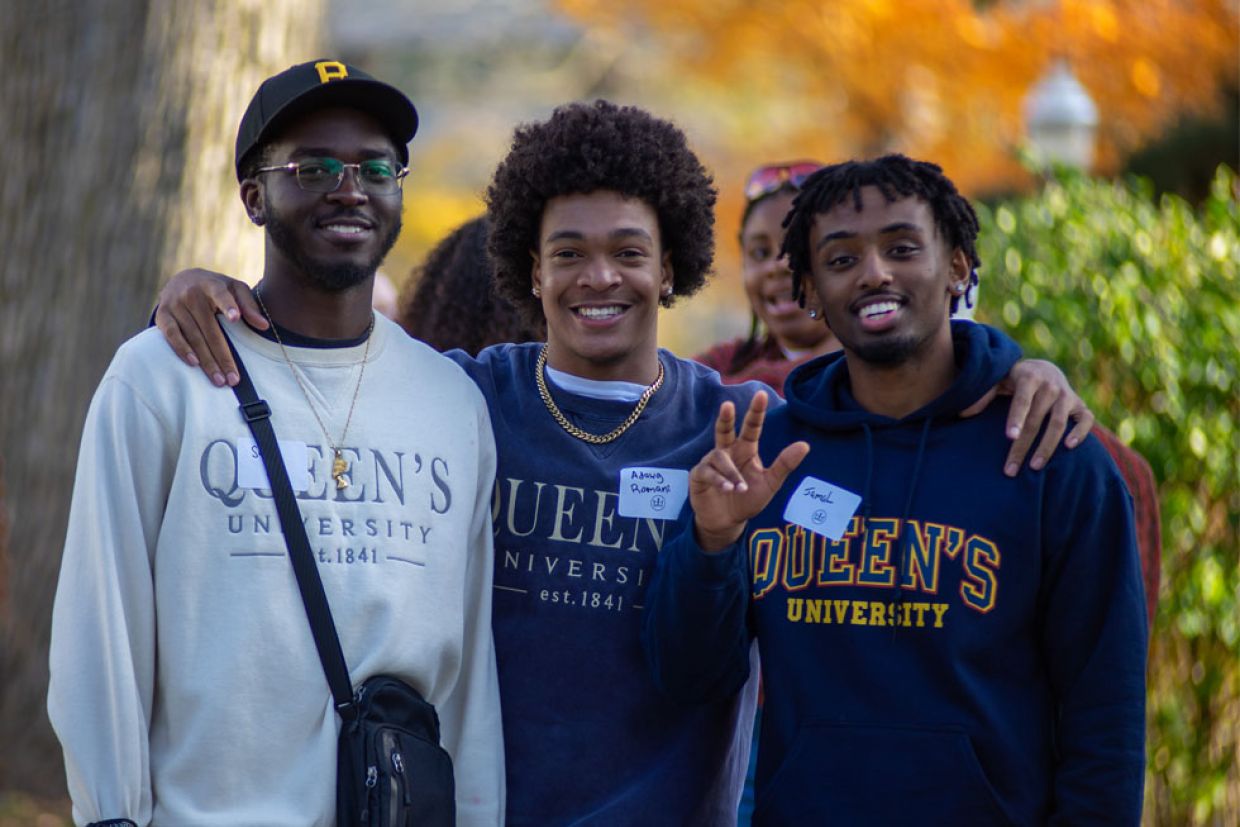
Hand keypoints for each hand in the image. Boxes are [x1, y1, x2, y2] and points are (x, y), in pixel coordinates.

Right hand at [154, 268, 265, 386]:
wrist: (182, 280)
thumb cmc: (216, 289)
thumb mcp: (235, 289)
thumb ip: (249, 305)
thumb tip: (264, 326)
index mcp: (211, 285)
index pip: (220, 295)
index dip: (228, 305)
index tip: (235, 318)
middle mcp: (190, 293)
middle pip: (209, 328)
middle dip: (222, 356)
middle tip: (233, 378)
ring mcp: (174, 304)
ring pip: (192, 336)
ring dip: (206, 360)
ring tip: (218, 379)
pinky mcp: (162, 315)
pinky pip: (171, 335)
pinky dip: (181, 349)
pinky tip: (194, 363)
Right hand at [690, 391, 809, 551]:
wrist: (728, 522)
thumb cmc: (748, 500)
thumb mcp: (770, 483)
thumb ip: (784, 464)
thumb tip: (805, 445)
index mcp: (746, 449)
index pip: (752, 427)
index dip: (756, 412)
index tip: (761, 395)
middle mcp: (727, 451)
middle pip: (725, 430)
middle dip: (726, 418)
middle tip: (727, 405)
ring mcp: (711, 462)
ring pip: (719, 457)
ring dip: (731, 473)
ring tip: (740, 488)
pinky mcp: (699, 475)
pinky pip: (707, 472)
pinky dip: (719, 480)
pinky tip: (728, 489)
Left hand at [960, 359, 1093, 476]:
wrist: (1044, 369)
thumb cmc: (1012, 381)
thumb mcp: (996, 381)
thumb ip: (982, 395)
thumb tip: (962, 414)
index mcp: (1028, 377)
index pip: (1022, 400)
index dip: (1016, 418)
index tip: (1009, 437)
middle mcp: (1050, 385)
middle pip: (1037, 419)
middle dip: (1024, 446)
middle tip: (1011, 469)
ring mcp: (1067, 395)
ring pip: (1060, 423)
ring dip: (1048, 447)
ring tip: (1035, 467)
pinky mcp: (1081, 405)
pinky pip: (1086, 420)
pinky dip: (1081, 432)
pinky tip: (1070, 448)